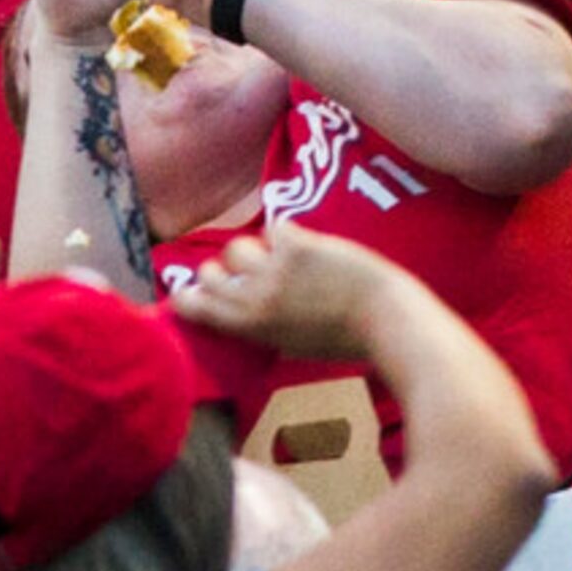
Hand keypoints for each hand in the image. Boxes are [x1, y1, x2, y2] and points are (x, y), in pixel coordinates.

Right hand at [171, 222, 420, 361]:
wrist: (383, 318)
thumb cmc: (343, 337)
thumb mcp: (289, 344)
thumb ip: (260, 327)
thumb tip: (239, 310)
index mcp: (248, 327)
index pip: (192, 305)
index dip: (188, 294)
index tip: (192, 289)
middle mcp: (254, 298)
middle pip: (208, 270)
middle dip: (222, 269)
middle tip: (245, 270)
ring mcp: (275, 270)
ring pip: (239, 246)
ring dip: (255, 249)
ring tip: (279, 256)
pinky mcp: (299, 246)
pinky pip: (277, 226)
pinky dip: (288, 232)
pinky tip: (305, 243)